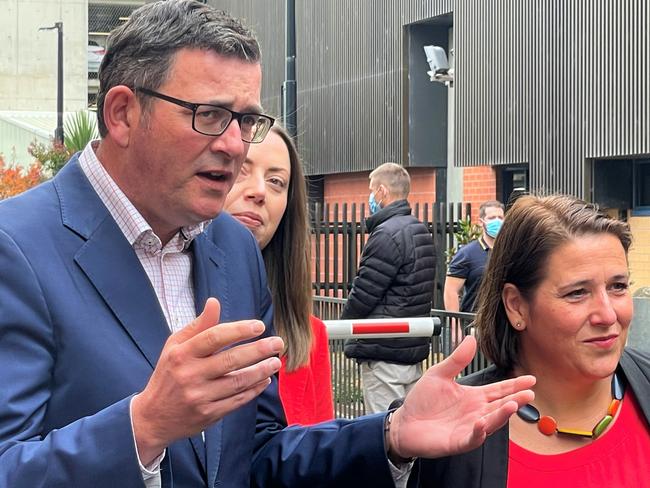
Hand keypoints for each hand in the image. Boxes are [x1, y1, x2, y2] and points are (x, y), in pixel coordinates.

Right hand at [131, 297, 283, 463]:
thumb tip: (214, 302)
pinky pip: (237, 400)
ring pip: (238, 382)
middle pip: (231, 360)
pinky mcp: (208, 415)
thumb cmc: (169, 374)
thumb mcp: (175, 347)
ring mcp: (200, 397)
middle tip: (278, 343)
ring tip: (275, 362)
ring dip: (261, 371)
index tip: (259, 326)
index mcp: (182, 354)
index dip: (239, 330)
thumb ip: (198, 326)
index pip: (214, 337)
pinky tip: (264, 380)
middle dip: (258, 350)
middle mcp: (190, 375)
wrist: (152, 418)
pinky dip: (254, 390)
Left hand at [387, 336, 534, 459]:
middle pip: (500, 406)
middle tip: (529, 393)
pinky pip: (473, 438)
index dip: (514, 385)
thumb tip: (471, 338)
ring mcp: (469, 428)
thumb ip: (457, 359)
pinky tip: (482, 423)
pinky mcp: (459, 441)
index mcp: (473, 396)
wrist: (404, 422)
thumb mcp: (439, 374)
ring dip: (502, 415)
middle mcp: (475, 412)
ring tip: (513, 405)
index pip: (498, 390)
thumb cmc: (422, 401)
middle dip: (516, 400)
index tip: (530, 379)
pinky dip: (479, 432)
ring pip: (491, 422)